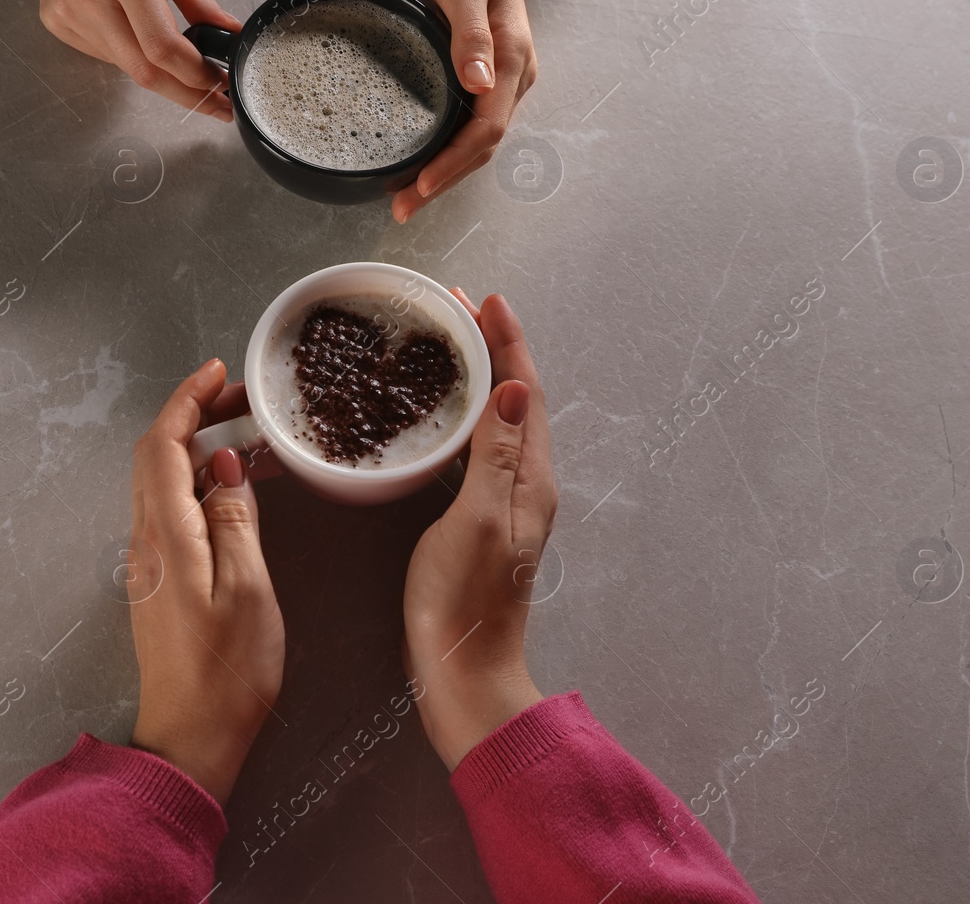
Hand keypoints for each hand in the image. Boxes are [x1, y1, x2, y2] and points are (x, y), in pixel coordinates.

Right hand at [33, 0, 240, 119]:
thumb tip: (229, 34)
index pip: (163, 47)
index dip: (196, 76)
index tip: (221, 85)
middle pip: (144, 71)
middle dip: (184, 92)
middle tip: (215, 101)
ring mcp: (67, 11)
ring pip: (125, 67)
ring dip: (158, 71)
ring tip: (177, 57)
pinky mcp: (55, 20)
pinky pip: (104, 55)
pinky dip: (129, 53)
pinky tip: (134, 29)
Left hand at [125, 360, 284, 802]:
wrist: (190, 737)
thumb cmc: (227, 672)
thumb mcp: (248, 589)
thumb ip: (236, 520)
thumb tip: (224, 467)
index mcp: (166, 535)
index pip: (163, 446)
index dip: (186, 401)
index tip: (217, 372)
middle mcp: (146, 541)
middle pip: (156, 456)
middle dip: (194, 414)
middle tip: (242, 398)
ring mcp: (149, 562)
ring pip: (161, 481)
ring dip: (195, 446)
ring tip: (245, 433)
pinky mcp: (159, 580)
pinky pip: (171, 509)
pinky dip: (197, 480)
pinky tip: (232, 486)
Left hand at [393, 0, 535, 222]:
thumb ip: (471, 35)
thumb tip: (480, 85)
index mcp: (513, 58)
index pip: (487, 128)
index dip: (454, 162)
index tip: (422, 185)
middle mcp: (515, 76)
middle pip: (483, 146)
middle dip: (445, 181)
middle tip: (402, 209)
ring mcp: (502, 79)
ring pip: (477, 141)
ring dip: (445, 173)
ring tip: (405, 198)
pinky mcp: (486, 77)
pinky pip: (469, 125)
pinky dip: (446, 151)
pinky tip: (420, 163)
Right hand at [403, 293, 554, 768]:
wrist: (463, 670)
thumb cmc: (464, 602)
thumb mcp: (478, 521)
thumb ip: (494, 456)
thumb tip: (511, 387)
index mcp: (531, 478)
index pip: (525, 391)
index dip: (508, 342)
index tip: (484, 299)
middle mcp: (526, 484)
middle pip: (514, 399)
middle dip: (492, 349)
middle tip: (456, 310)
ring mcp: (507, 503)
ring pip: (497, 421)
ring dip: (477, 378)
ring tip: (447, 347)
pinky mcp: (483, 520)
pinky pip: (480, 448)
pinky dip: (462, 416)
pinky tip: (438, 417)